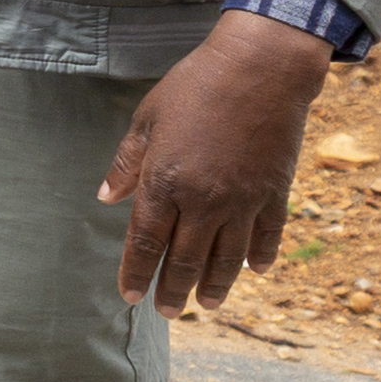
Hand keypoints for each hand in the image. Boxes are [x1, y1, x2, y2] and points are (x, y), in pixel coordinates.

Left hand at [102, 12, 332, 315]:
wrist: (260, 69)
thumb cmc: (195, 87)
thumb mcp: (147, 119)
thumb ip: (127, 163)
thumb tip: (106, 198)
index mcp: (164, 182)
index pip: (145, 242)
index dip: (136, 272)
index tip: (130, 295)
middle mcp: (203, 200)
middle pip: (185, 260)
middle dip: (174, 290)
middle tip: (169, 312)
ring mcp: (242, 200)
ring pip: (227, 257)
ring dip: (217, 285)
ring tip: (209, 304)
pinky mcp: (274, 192)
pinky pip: (267, 235)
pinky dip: (260, 256)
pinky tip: (255, 270)